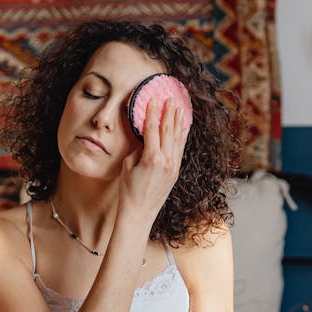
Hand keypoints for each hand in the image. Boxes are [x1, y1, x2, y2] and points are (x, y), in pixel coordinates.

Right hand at [119, 97, 189, 219]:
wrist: (139, 213)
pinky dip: (182, 137)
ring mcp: (173, 167)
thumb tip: (145, 140)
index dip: (152, 113)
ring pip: (177, 139)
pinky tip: (183, 128)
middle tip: (170, 98)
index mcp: (152, 158)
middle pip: (168, 130)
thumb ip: (138, 150)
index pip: (152, 129)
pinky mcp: (176, 172)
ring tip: (179, 108)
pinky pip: (180, 149)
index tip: (153, 100)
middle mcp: (166, 161)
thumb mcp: (128, 166)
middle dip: (169, 113)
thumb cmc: (128, 191)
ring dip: (178, 122)